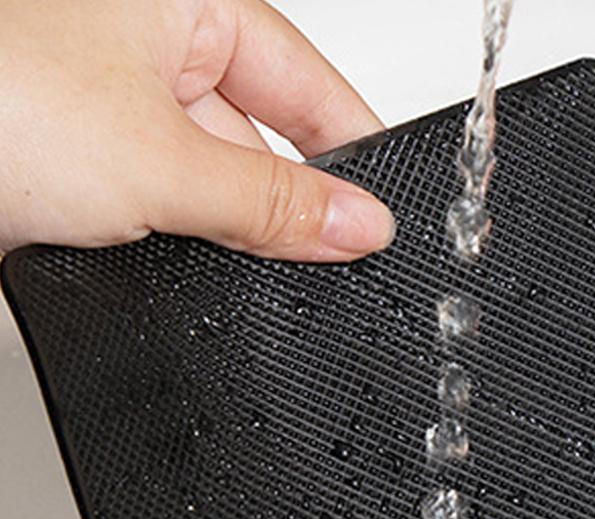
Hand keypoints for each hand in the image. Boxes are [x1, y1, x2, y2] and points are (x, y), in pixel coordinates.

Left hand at [0, 0, 391, 260]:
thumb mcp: (164, 165)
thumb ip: (277, 206)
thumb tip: (362, 225)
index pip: (309, 83)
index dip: (355, 156)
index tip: (390, 226)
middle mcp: (139, 37)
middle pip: (259, 137)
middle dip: (280, 206)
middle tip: (313, 265)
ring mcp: (99, 99)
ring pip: (203, 181)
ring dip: (215, 232)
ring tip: (204, 257)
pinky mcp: (65, 157)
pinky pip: (151, 207)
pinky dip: (163, 242)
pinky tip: (161, 264)